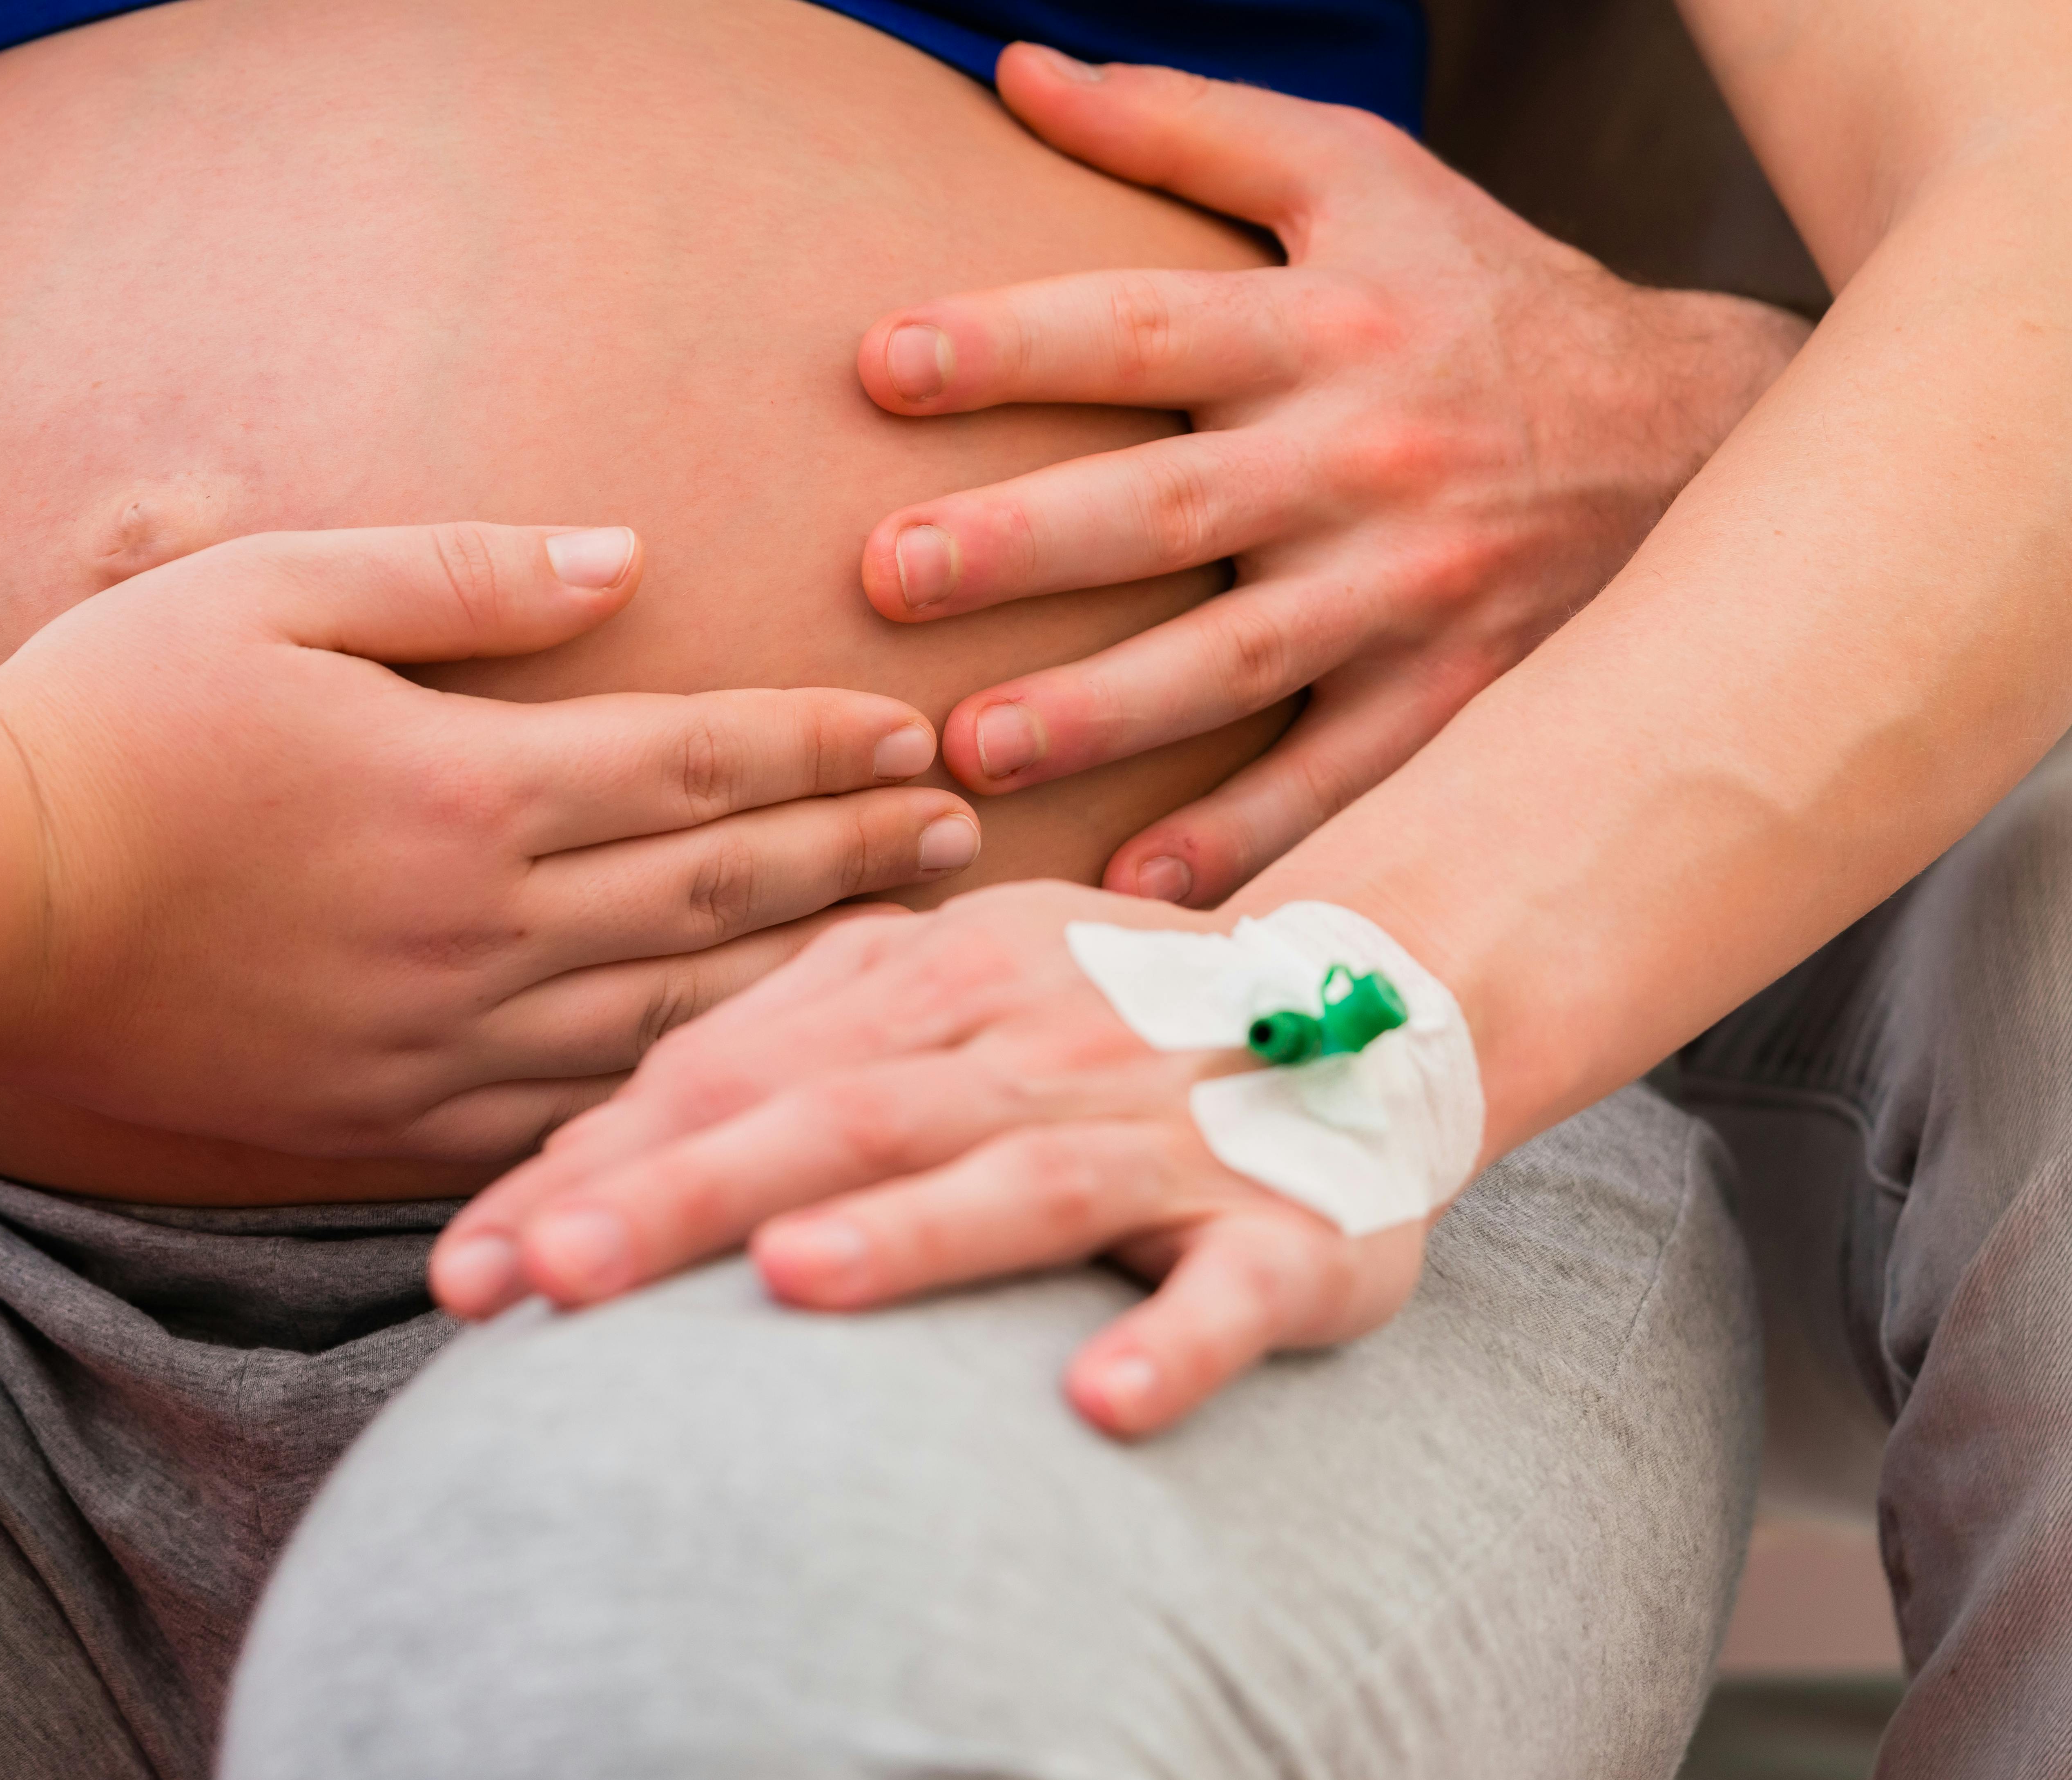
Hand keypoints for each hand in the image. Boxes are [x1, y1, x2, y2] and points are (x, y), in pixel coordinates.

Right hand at [0, 523, 983, 1160]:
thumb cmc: (109, 717)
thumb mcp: (273, 586)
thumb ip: (460, 572)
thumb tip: (625, 556)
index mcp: (467, 786)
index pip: (701, 763)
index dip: (821, 744)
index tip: (915, 734)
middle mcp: (480, 925)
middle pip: (720, 889)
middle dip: (855, 853)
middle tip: (961, 832)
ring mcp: (438, 1039)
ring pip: (674, 1013)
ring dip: (804, 976)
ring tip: (902, 947)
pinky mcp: (386, 1119)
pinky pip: (572, 1113)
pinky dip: (679, 1092)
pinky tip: (749, 1077)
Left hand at [427, 880, 1425, 1435]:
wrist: (1373, 1008)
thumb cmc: (1088, 1028)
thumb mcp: (934, 994)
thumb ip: (774, 1047)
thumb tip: (574, 1147)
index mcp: (942, 976)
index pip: (739, 1067)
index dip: (601, 1158)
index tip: (474, 1255)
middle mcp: (1043, 1040)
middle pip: (845, 1112)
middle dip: (686, 1193)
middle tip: (546, 1273)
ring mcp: (1169, 1135)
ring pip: (1024, 1181)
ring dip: (910, 1236)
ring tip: (790, 1280)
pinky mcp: (1294, 1231)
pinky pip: (1236, 1294)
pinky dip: (1174, 1344)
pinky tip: (1100, 1405)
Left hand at [857, 46, 1808, 904]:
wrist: (1699, 424)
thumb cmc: (1484, 294)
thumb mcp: (1360, 178)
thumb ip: (1185, 127)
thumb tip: (1020, 70)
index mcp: (1326, 327)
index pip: (1145, 326)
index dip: (1016, 342)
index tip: (886, 362)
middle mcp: (1362, 459)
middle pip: (1170, 505)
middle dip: (1025, 544)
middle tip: (888, 574)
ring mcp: (1411, 589)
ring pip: (1238, 662)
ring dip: (1105, 710)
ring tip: (977, 749)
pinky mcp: (1455, 694)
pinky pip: (1339, 783)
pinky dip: (1246, 843)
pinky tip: (1135, 892)